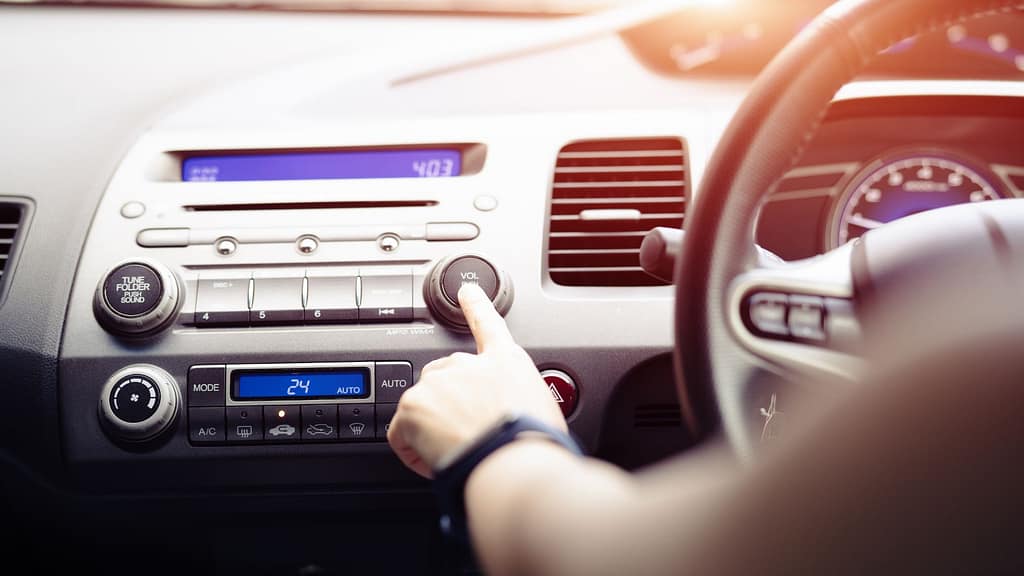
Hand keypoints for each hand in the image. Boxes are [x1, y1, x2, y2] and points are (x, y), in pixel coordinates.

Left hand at [387, 283, 566, 477]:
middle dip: (449, 406)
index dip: (475, 305)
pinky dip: (414, 451)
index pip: (487, 324)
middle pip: (444, 379)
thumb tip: (508, 419)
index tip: (466, 290)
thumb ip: (517, 401)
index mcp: (505, 361)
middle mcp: (468, 364)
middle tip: (468, 436)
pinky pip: (402, 435)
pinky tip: (436, 460)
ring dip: (434, 430)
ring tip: (459, 452)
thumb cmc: (532, 443)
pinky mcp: (413, 405)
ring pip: (423, 408)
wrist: (513, 462)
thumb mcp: (541, 410)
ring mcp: (437, 381)